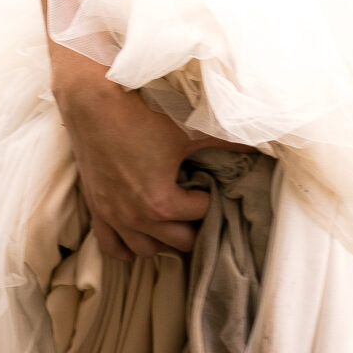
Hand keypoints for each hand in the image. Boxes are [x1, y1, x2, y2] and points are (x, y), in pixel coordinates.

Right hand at [51, 49, 209, 260]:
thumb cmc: (140, 114)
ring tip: (173, 221)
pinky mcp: (96, 208)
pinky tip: (140, 236)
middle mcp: (135, 217)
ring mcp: (112, 215)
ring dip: (162, 240)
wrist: (91, 101)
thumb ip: (227, 142)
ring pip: (145, 250)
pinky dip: (127, 246)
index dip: (208, 200)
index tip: (207, 187)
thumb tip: (260, 143)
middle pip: (176, 242)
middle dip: (191, 227)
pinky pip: (111, 246)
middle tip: (197, 208)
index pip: (198, 216)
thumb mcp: (188, 129)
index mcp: (160, 202)